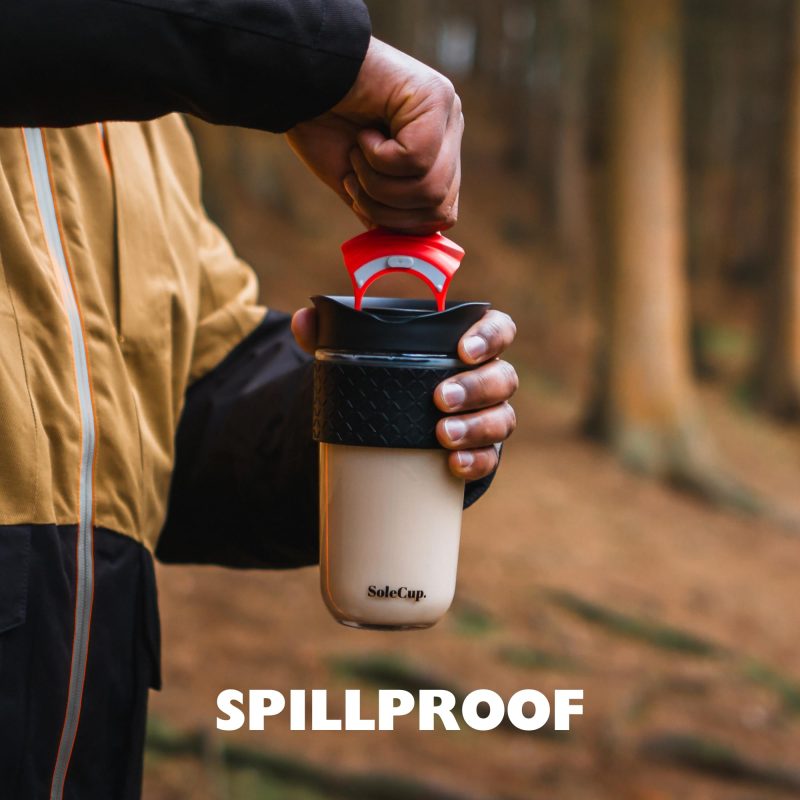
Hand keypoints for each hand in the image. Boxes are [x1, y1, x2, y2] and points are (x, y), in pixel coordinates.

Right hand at [286, 37, 462, 233]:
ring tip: (357, 154)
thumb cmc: (321, 126)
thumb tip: (403, 250)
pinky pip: (416, 160)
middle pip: (439, 208)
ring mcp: (446, 114)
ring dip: (379, 184)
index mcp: (435, 155)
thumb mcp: (358, 184)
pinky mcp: (435, 98)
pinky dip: (379, 159)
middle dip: (387, 208)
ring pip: (430, 188)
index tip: (361, 199)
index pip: (441, 215)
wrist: (297, 80)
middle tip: (355, 178)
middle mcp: (449, 132)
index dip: (400, 223)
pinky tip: (365, 133)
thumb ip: (386, 213)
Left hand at [292, 308, 517, 480]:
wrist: (396, 422)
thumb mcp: (364, 353)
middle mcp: (487, 377)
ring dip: (477, 427)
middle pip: (502, 377)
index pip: (499, 329)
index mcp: (469, 343)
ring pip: (502, 418)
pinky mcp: (481, 450)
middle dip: (474, 387)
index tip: (463, 348)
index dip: (490, 336)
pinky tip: (454, 464)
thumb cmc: (391, 374)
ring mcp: (488, 416)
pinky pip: (490, 458)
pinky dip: (476, 461)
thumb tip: (303, 319)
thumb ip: (333, 333)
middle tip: (438, 398)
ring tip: (442, 435)